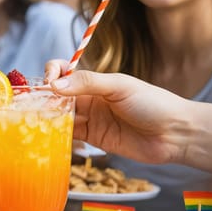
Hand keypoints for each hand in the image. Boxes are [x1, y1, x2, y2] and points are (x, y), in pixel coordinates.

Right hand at [47, 68, 187, 164]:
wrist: (175, 134)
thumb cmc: (153, 103)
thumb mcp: (119, 86)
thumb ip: (87, 82)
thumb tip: (54, 84)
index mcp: (94, 80)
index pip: (63, 71)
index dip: (51, 74)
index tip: (48, 82)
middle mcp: (89, 98)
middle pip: (56, 94)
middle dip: (43, 97)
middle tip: (36, 105)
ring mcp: (89, 118)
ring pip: (58, 115)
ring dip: (47, 117)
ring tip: (39, 121)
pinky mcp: (92, 138)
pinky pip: (67, 135)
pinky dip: (56, 134)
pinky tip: (50, 134)